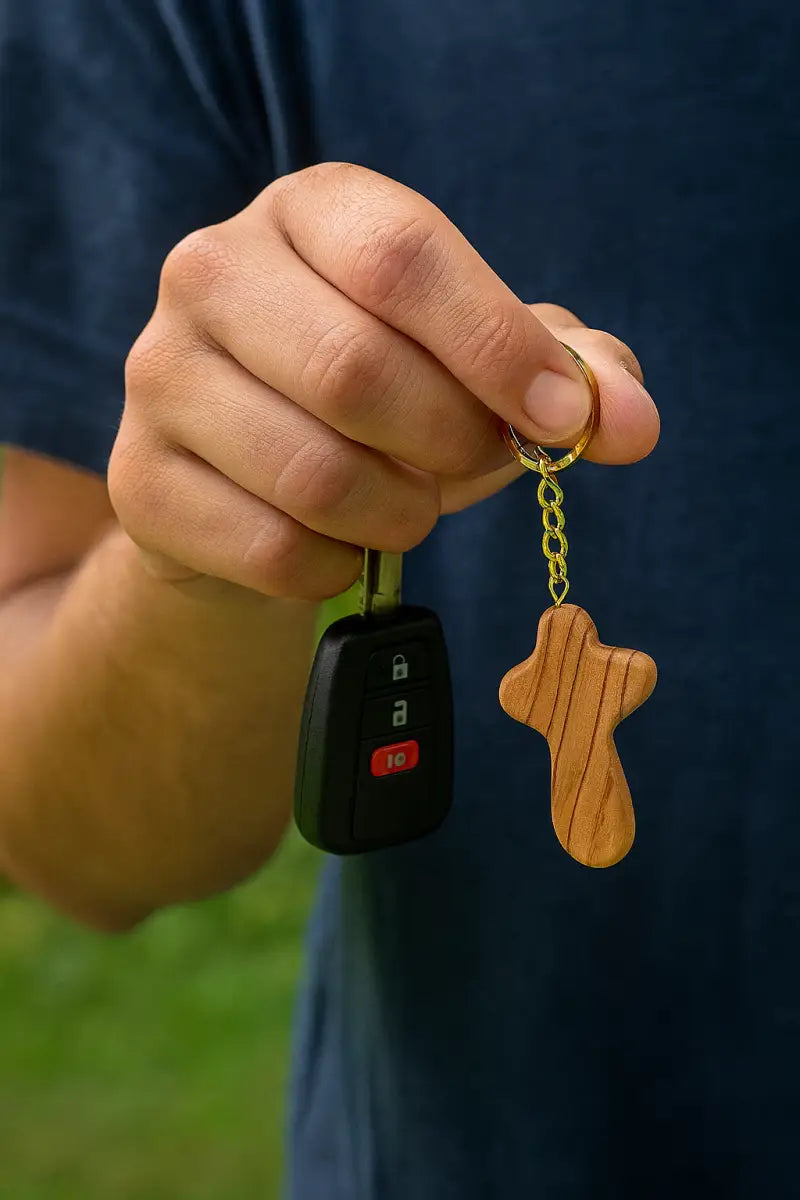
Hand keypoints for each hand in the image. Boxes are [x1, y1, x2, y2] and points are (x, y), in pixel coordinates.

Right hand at [110, 164, 658, 600]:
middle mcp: (212, 272)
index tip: (566, 420)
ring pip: (314, 474)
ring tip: (410, 505)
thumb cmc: (383, 403)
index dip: (498, 346)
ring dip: (400, 513)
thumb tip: (632, 424)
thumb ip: (570, 372)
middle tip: (476, 463)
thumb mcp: (478, 363)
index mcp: (309, 213)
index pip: (402, 258)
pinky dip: (339, 567)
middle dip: (452, 442)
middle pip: (355, 370)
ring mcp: (159, 377)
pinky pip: (272, 550)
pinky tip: (342, 546)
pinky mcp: (139, 482)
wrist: (253, 477)